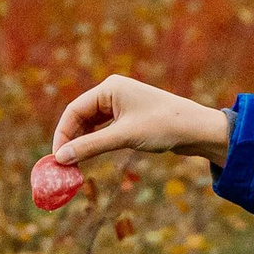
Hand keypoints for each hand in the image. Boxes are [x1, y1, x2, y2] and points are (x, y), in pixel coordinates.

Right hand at [48, 72, 235, 168]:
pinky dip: (96, 142)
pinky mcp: (129, 117)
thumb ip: (91, 146)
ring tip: (74, 164)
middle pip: (81, 116)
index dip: (62, 134)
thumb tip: (61, 157)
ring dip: (82, 142)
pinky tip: (90, 156)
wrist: (197, 129)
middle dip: (71, 140)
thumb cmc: (162, 126)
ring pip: (92, 124)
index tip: (56, 157)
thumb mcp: (123, 137)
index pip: (75, 110)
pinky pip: (104, 129)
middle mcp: (113, 92)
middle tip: (63, 164)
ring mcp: (121, 104)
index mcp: (110, 88)